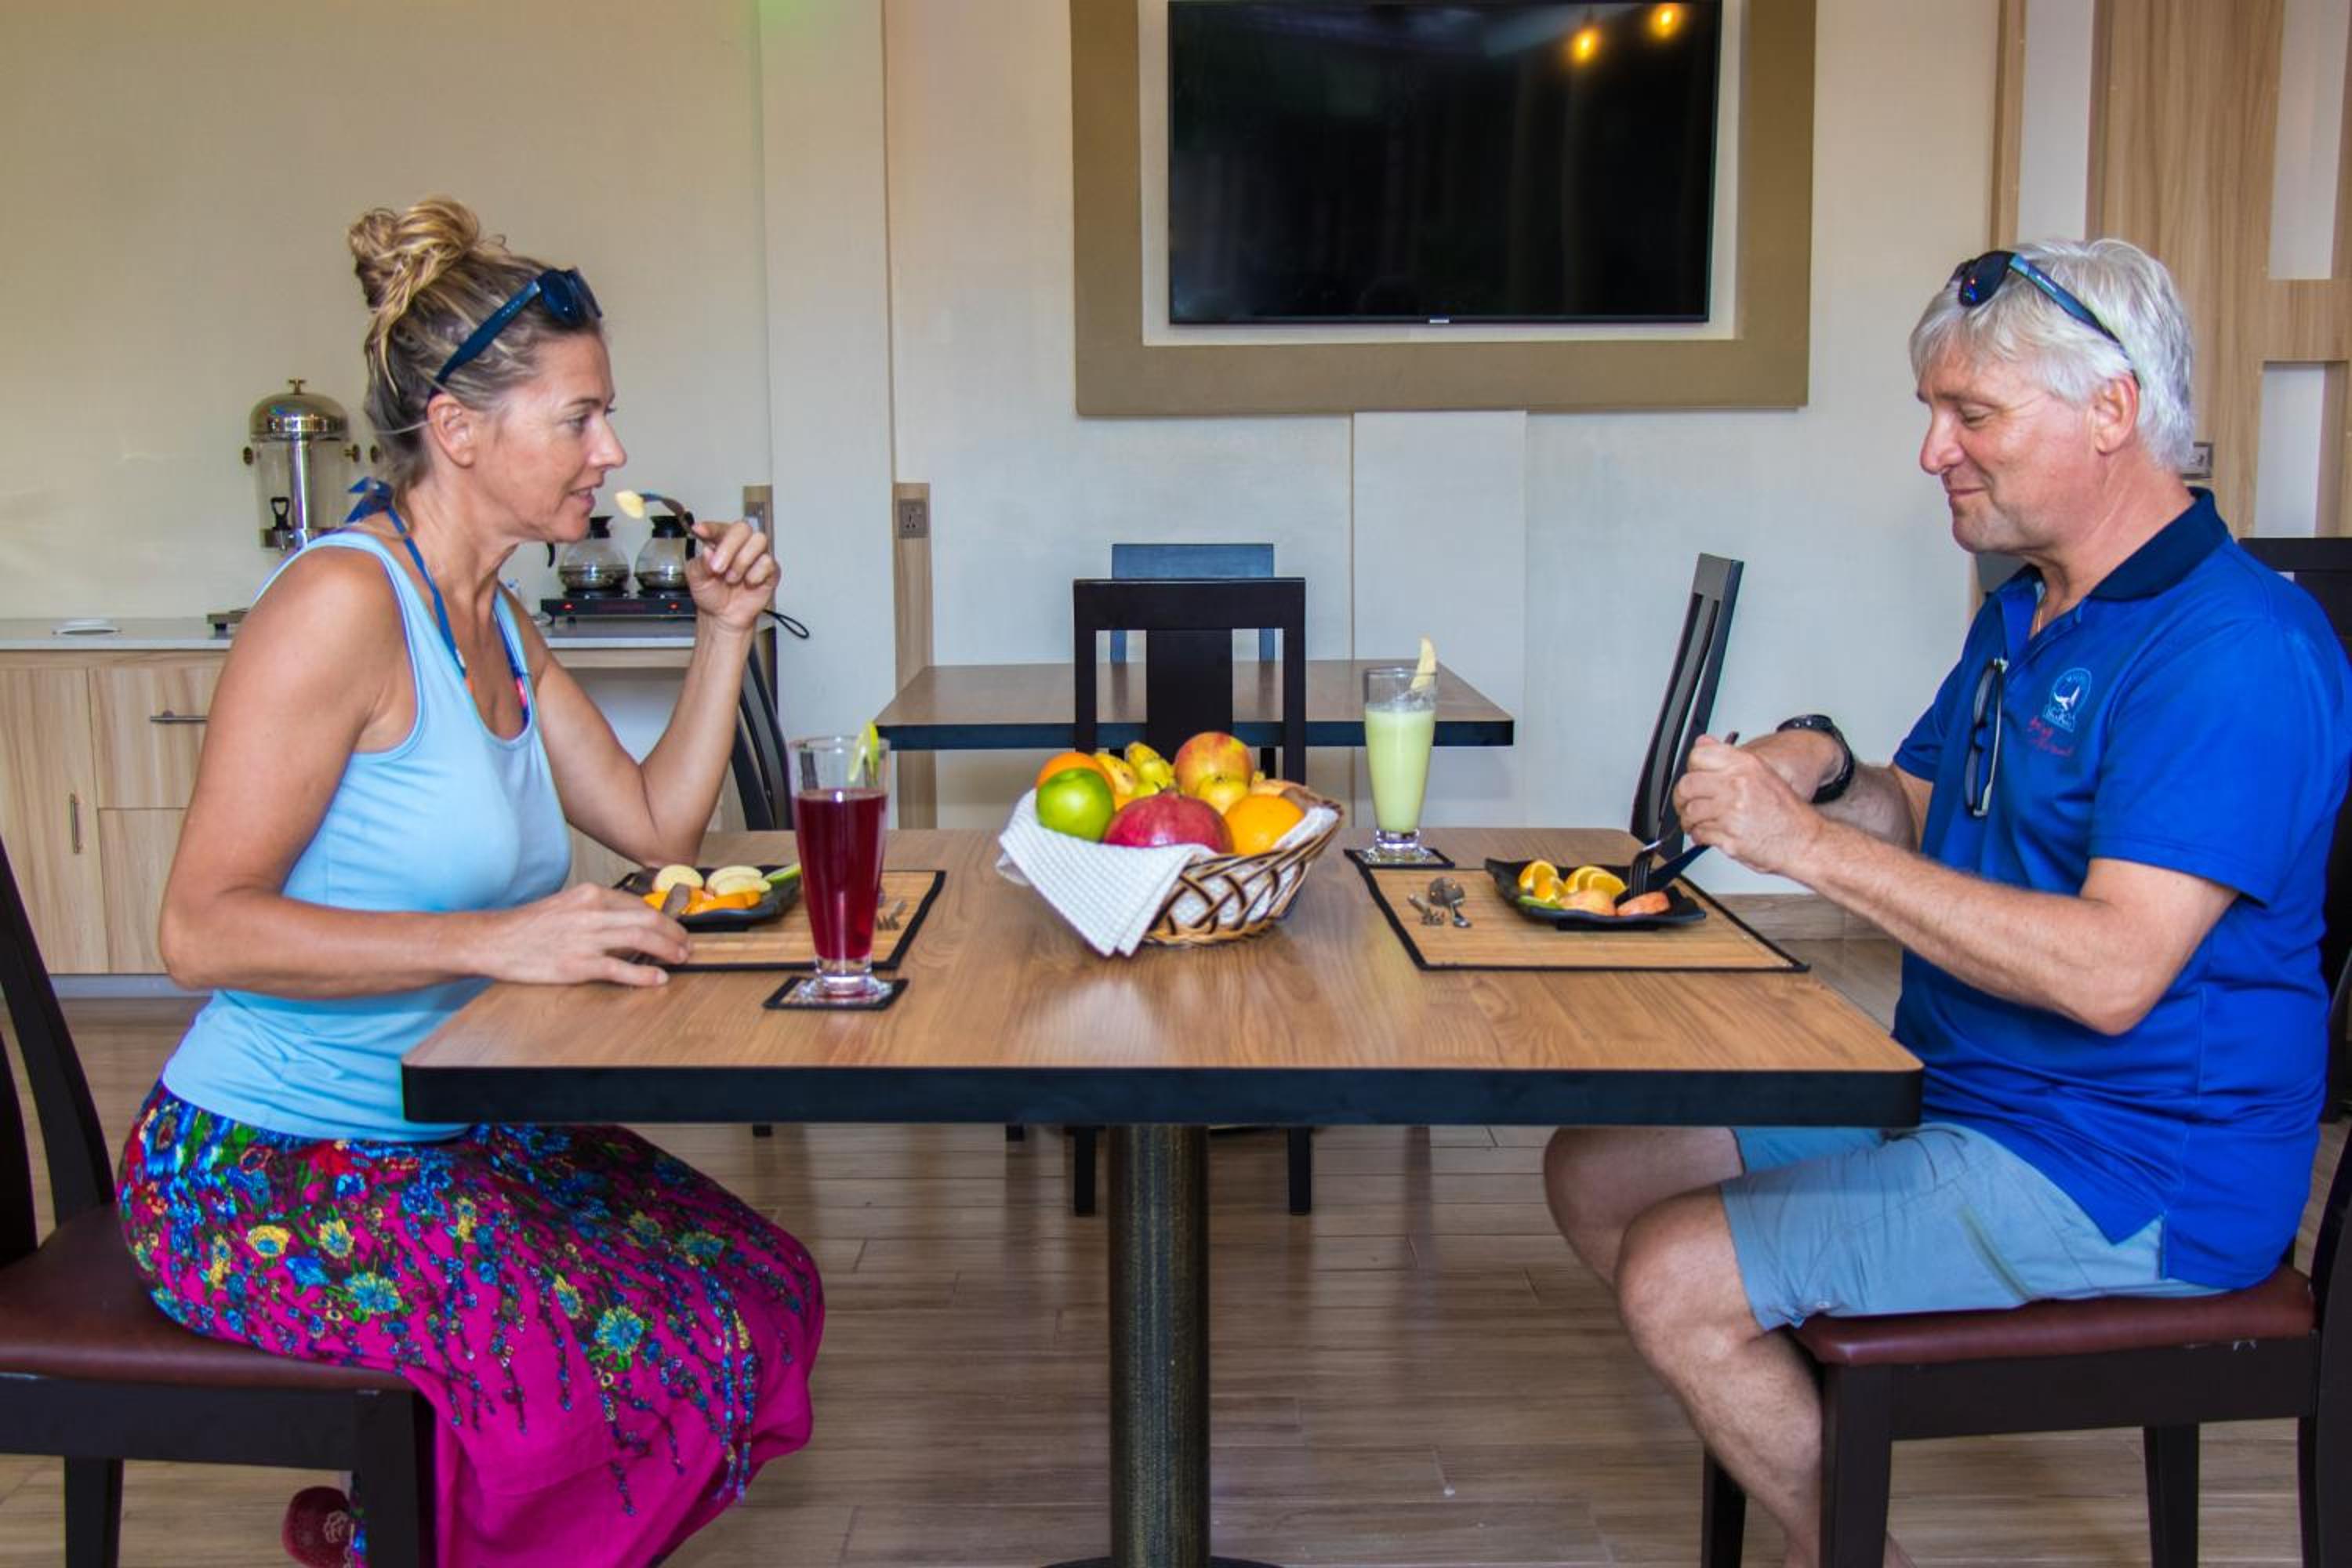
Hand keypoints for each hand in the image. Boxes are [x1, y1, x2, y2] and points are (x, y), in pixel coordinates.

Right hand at [478, 883, 690, 986]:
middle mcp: (592, 912)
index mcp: (590, 895)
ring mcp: (586, 938)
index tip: (673, 928)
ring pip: (641, 939)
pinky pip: (620, 968)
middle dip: (673, 933)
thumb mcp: (567, 905)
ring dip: (667, 949)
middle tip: (685, 944)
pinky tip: (659, 978)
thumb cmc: (528, 926)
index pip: (638, 905)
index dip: (662, 918)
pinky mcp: (577, 964)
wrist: (495, 940)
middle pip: (647, 919)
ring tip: (680, 957)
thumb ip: (596, 911)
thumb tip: (626, 921)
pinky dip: (644, 974)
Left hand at [685, 519, 778, 632]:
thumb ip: (700, 564)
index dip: (710, 528)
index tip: (699, 530)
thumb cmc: (711, 593)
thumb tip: (708, 551)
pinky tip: (748, 583)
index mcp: (720, 541)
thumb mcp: (696, 579)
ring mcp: (757, 556)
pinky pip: (769, 562)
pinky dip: (756, 574)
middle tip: (718, 568)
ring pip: (759, 541)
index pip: (718, 528)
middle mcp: (740, 545)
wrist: (724, 616)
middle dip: (729, 547)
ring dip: (742, 561)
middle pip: (742, 528)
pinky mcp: (770, 571)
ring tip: (732, 579)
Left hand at [1670, 733, 1825, 879]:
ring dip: (1688, 820)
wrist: (1806, 841)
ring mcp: (1732, 813)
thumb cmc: (1786, 812)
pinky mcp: (1730, 837)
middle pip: (1688, 785)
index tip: (1692, 777)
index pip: (1698, 756)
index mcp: (1745, 765)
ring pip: (1690, 812)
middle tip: (1684, 803)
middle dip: (1681, 797)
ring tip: (1695, 822)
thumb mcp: (1762, 773)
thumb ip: (1729, 758)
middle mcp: (1737, 786)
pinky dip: (1699, 836)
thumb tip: (1703, 743)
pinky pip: (1700, 834)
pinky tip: (1707, 834)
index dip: (1691, 769)